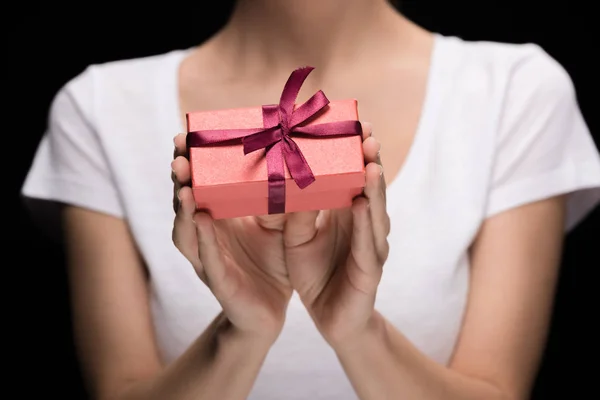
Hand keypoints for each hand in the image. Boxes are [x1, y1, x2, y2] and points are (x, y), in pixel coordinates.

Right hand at [171, 134, 291, 341]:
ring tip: (185, 185)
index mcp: (218, 218)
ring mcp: (208, 260)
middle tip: (179, 154)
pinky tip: (201, 219)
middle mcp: (204, 237)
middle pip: (184, 204)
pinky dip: (204, 239)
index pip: (197, 185)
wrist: (272, 311)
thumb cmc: (272, 262)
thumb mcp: (281, 225)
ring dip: (183, 207)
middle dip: (179, 179)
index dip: (189, 164)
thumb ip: (283, 199)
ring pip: (187, 232)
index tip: (185, 136)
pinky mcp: (221, 283)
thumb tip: (298, 162)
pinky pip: (209, 259)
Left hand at [283, 123, 389, 347]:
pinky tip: (361, 202)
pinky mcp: (369, 271)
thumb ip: (297, 211)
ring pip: (375, 211)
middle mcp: (366, 225)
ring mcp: (372, 247)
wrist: (332, 319)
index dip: (358, 152)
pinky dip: (363, 223)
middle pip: (371, 188)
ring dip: (373, 185)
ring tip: (370, 160)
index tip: (358, 123)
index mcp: (349, 213)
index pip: (357, 176)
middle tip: (368, 131)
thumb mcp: (298, 238)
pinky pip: (366, 244)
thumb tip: (285, 177)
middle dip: (371, 159)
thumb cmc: (317, 273)